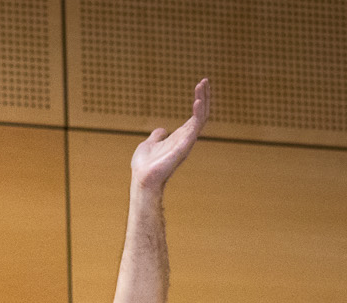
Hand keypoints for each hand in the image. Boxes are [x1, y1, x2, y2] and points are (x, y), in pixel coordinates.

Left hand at [130, 78, 208, 192]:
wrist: (142, 178)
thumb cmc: (145, 166)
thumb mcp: (149, 144)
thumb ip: (157, 136)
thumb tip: (161, 130)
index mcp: (180, 137)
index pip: (195, 116)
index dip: (199, 100)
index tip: (200, 85)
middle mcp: (187, 138)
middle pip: (201, 114)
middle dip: (204, 97)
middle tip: (205, 80)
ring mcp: (187, 141)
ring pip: (201, 117)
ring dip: (203, 100)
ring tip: (202, 84)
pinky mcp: (185, 145)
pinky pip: (196, 126)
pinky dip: (198, 112)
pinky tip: (197, 100)